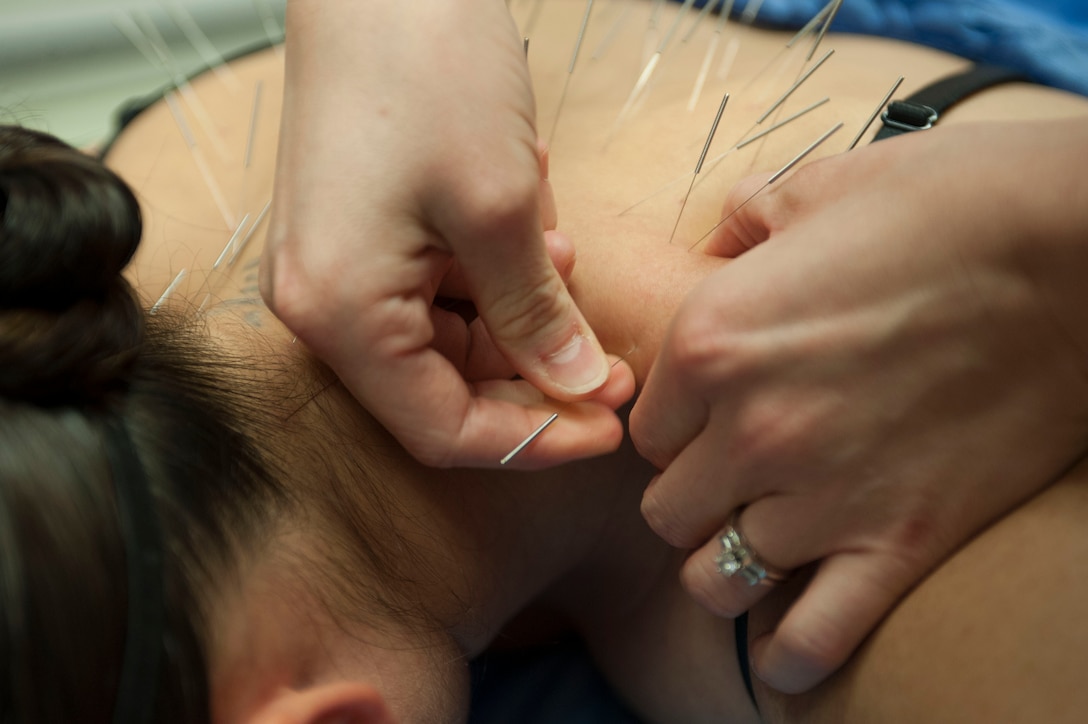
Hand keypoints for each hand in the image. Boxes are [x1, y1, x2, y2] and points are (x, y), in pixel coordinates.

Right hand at [261, 0, 628, 467]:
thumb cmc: (425, 70)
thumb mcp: (499, 208)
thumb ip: (536, 315)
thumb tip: (581, 388)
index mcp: (340, 314)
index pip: (442, 429)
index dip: (533, 441)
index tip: (608, 428)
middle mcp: (323, 305)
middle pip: (443, 389)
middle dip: (535, 375)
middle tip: (611, 360)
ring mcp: (337, 269)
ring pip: (448, 338)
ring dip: (518, 311)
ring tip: (558, 244)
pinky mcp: (359, 235)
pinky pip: (436, 287)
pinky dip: (491, 270)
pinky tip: (526, 215)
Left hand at [631, 120, 1087, 691]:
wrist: (1072, 248)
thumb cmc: (945, 205)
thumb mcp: (821, 187)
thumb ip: (747, 219)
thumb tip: (725, 235)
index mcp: (711, 342)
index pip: (646, 431)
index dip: (677, 428)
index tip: (710, 423)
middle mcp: (749, 428)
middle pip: (668, 510)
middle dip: (695, 497)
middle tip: (734, 480)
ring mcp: (823, 494)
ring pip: (715, 578)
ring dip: (728, 566)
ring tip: (759, 544)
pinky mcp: (900, 541)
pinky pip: (811, 637)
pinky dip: (790, 655)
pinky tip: (786, 651)